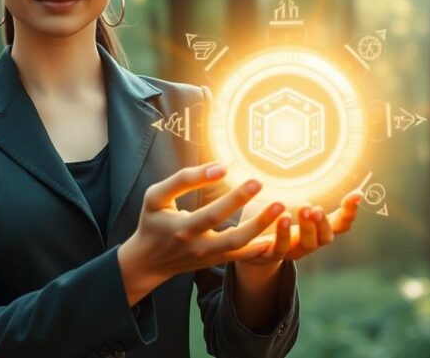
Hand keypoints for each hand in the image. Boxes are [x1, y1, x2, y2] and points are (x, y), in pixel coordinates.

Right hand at [117, 164, 285, 304]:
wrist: (149, 260)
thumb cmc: (153, 221)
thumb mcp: (156, 197)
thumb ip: (183, 180)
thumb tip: (219, 167)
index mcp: (181, 229)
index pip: (208, 213)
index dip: (226, 195)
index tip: (231, 169)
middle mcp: (197, 246)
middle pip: (230, 235)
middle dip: (252, 215)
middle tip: (265, 188)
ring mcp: (209, 256)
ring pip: (239, 246)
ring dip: (261, 228)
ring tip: (280, 207)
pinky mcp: (216, 260)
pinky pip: (242, 255)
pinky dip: (259, 246)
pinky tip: (276, 232)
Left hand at [238, 190, 364, 265]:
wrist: (254, 248)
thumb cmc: (280, 223)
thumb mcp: (297, 209)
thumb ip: (309, 193)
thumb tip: (323, 167)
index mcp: (318, 231)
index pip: (341, 224)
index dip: (350, 212)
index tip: (357, 195)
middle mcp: (310, 243)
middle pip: (325, 238)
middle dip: (323, 222)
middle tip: (316, 207)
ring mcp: (293, 251)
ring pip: (306, 245)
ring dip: (306, 228)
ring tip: (303, 208)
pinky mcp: (272, 255)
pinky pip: (279, 249)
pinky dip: (281, 234)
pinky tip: (280, 219)